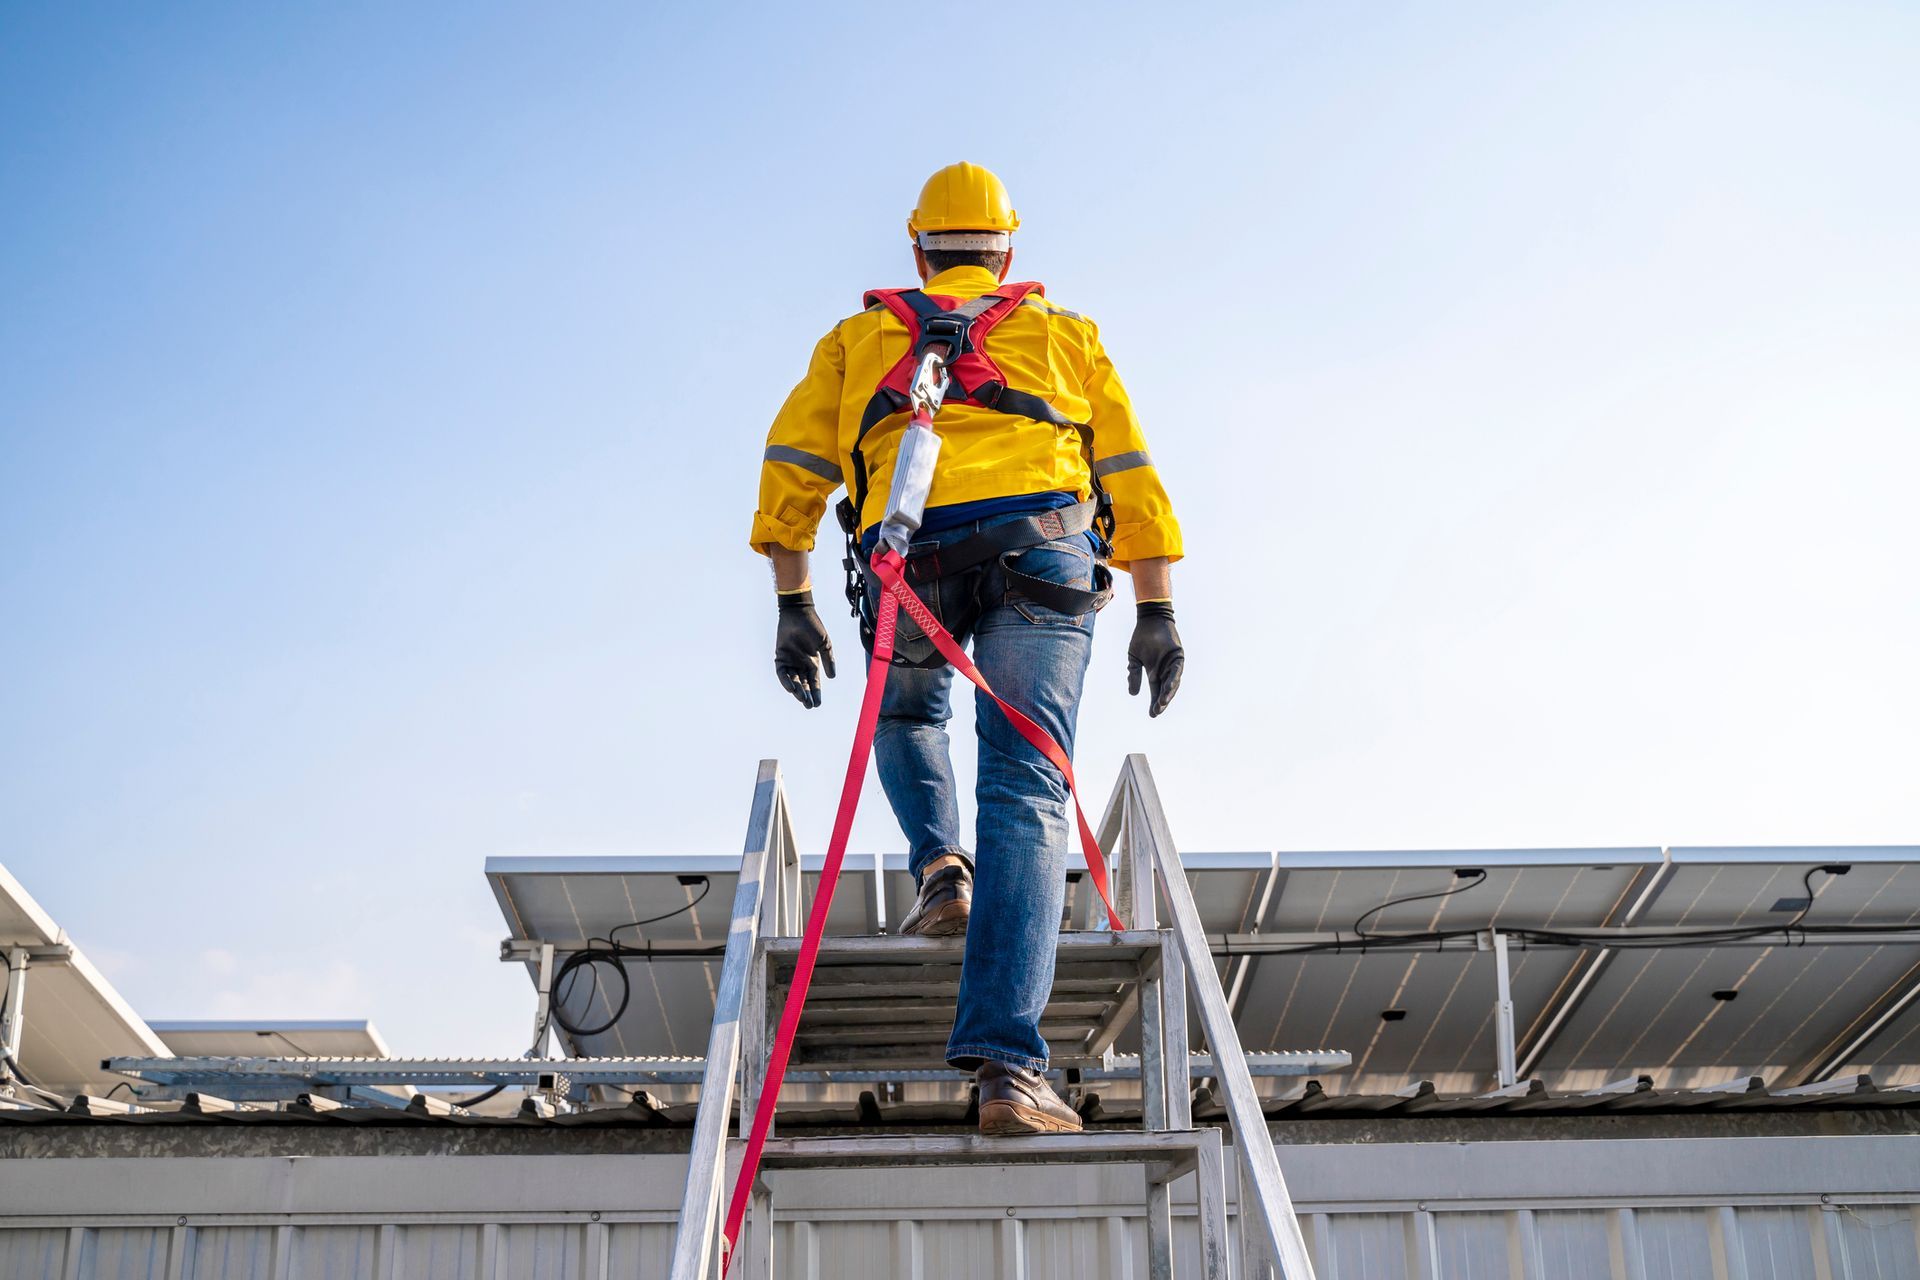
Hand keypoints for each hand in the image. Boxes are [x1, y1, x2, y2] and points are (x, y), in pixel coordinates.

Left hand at [774, 589, 835, 707]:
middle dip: (807, 695)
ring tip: (802, 699)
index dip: (816, 692)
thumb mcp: (825, 644)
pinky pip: (782, 672)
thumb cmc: (813, 626)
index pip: (814, 682)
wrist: (799, 613)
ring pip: (793, 680)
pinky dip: (786, 681)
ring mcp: (790, 661)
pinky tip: (792, 688)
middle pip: (803, 684)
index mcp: (812, 662)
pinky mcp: (780, 656)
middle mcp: (800, 664)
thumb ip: (828, 660)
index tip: (818, 704)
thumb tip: (832, 677)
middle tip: (809, 705)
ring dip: (797, 690)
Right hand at [1127, 601, 1182, 716]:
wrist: (1149, 620)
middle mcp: (1165, 670)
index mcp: (1155, 672)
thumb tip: (1133, 694)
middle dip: (1162, 702)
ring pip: (1173, 682)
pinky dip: (1173, 679)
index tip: (1152, 715)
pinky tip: (1168, 688)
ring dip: (1168, 693)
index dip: (1155, 703)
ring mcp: (1173, 664)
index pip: (1157, 691)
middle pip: (1165, 690)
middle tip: (1156, 712)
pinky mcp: (1178, 656)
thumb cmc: (1142, 638)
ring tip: (1162, 703)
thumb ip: (1133, 675)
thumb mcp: (1134, 660)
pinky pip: (1177, 670)